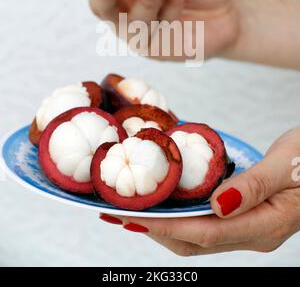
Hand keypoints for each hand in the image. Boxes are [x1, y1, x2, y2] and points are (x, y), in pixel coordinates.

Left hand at [103, 128, 299, 255]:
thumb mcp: (287, 166)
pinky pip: (207, 223)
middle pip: (195, 241)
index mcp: (265, 226)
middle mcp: (255, 234)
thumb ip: (254, 186)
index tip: (133, 218)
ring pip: (199, 236)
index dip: (166, 227)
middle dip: (155, 230)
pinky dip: (182, 216)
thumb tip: (217, 205)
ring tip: (133, 210)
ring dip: (164, 226)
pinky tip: (167, 202)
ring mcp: (251, 228)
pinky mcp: (247, 217)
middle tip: (119, 213)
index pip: (205, 233)